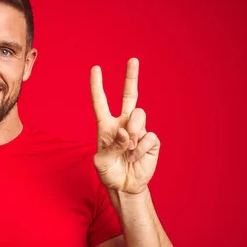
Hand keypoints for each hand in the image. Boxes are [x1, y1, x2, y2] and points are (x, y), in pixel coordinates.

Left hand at [90, 58, 159, 194]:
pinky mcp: (151, 141)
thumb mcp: (102, 162)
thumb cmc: (109, 173)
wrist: (125, 186)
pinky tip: (135, 157)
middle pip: (129, 96)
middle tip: (132, 60)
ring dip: (134, 131)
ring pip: (139, 116)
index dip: (97, 86)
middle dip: (131, 77)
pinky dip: (140, 149)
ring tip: (128, 150)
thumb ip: (112, 145)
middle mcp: (123, 124)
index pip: (101, 102)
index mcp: (106, 126)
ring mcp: (138, 131)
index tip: (95, 68)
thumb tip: (125, 132)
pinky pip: (148, 136)